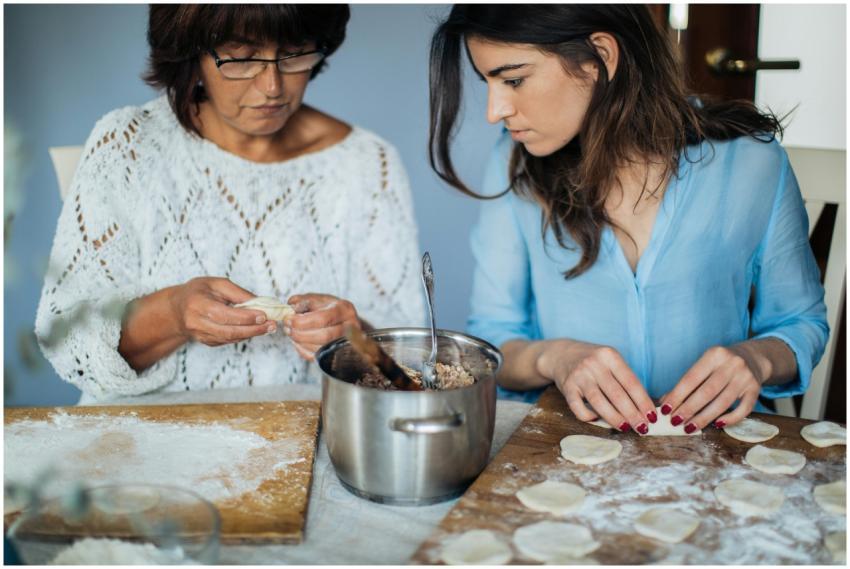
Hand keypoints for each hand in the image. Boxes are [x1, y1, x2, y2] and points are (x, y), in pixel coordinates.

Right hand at [170, 277, 275, 346]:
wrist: (177, 308)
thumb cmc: (198, 291)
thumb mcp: (217, 284)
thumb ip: (238, 293)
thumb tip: (261, 302)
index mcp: (197, 304)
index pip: (224, 314)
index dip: (245, 317)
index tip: (264, 315)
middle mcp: (196, 322)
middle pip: (228, 330)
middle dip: (253, 329)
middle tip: (272, 325)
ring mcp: (200, 335)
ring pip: (229, 338)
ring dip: (251, 334)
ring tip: (268, 328)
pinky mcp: (205, 342)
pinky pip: (227, 341)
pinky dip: (243, 336)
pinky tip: (255, 330)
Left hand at [284, 293, 360, 360]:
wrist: (346, 322)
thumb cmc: (330, 310)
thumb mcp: (319, 299)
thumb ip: (304, 300)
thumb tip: (290, 305)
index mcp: (344, 309)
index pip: (323, 318)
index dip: (302, 321)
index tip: (288, 319)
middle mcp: (350, 327)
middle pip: (324, 336)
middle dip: (300, 334)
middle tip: (287, 328)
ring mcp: (346, 343)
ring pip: (321, 349)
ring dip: (300, 342)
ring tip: (290, 333)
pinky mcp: (338, 354)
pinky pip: (318, 357)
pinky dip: (304, 350)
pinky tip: (298, 342)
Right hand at [537, 340, 656, 434]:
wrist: (561, 354)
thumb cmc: (593, 361)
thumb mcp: (609, 361)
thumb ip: (623, 378)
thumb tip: (642, 407)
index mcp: (609, 356)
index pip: (631, 382)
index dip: (643, 402)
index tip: (651, 416)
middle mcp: (594, 364)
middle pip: (617, 394)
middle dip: (632, 414)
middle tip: (642, 428)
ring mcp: (579, 375)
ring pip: (599, 402)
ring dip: (614, 418)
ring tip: (625, 428)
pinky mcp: (567, 387)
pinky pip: (578, 407)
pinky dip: (588, 417)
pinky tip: (597, 420)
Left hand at [660, 344, 764, 432]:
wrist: (753, 357)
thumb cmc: (721, 364)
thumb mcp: (705, 366)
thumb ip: (688, 383)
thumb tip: (666, 402)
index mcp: (714, 354)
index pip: (691, 378)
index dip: (677, 395)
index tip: (665, 410)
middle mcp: (732, 364)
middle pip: (706, 392)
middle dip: (688, 409)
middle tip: (675, 421)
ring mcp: (745, 377)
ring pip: (722, 403)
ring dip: (704, 418)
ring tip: (689, 427)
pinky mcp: (756, 389)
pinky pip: (743, 409)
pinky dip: (730, 419)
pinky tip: (717, 424)